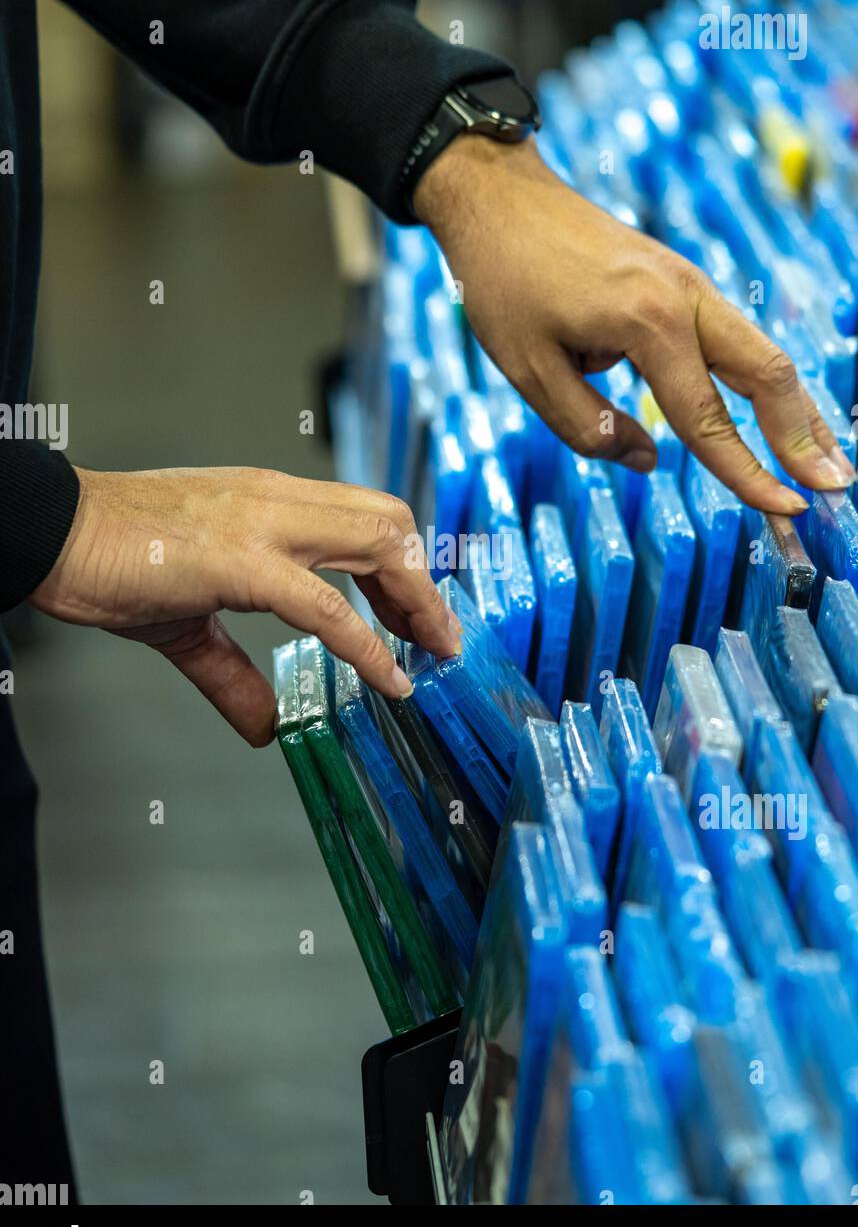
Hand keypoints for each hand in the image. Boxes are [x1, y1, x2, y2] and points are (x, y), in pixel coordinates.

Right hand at [30, 466, 459, 745]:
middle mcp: (277, 500)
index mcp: (270, 501)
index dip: (402, 567)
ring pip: (376, 542)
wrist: (49, 532)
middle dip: (424, 582)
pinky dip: (367, 645)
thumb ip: (231, 673)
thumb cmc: (111, 559)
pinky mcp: (240, 562)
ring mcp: (261, 525)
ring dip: (416, 601)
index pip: (365, 516)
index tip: (417, 615)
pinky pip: (325, 605)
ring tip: (432, 653)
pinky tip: (388, 679)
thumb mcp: (186, 623)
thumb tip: (264, 726)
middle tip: (439, 639)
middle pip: (389, 521)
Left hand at [415, 137, 854, 513]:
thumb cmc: (504, 281)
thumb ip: (587, 427)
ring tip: (824, 459)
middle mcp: (685, 296)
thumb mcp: (528, 369)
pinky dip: (766, 382)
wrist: (500, 197)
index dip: (748, 472)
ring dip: (796, 409)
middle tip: (832, 487)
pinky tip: (779, 414)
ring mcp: (689, 284)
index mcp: (648, 321)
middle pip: (769, 374)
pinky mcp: (682, 284)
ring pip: (764, 353)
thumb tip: (648, 461)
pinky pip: (738, 340)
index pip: (708, 418)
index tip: (785, 509)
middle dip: (803, 436)